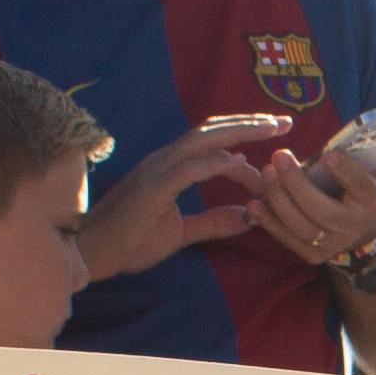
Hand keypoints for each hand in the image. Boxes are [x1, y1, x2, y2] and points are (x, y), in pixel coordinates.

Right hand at [76, 113, 294, 281]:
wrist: (91, 254)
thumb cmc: (130, 241)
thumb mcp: (181, 232)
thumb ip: (213, 222)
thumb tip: (247, 219)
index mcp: (170, 167)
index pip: (212, 143)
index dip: (246, 140)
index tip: (276, 146)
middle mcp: (164, 161)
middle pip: (211, 131)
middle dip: (250, 123)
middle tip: (284, 121)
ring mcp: (156, 172)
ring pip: (201, 141)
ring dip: (238, 133)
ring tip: (270, 130)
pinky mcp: (151, 191)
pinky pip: (185, 170)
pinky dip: (212, 163)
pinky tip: (237, 161)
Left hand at [241, 138, 375, 272]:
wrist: (365, 233)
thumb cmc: (369, 191)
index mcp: (374, 203)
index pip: (362, 189)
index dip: (346, 173)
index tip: (328, 155)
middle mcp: (353, 227)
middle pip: (322, 210)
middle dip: (297, 184)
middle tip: (279, 157)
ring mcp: (332, 244)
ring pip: (301, 226)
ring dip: (279, 200)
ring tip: (267, 173)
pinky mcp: (312, 254)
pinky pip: (286, 239)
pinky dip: (269, 221)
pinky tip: (255, 202)